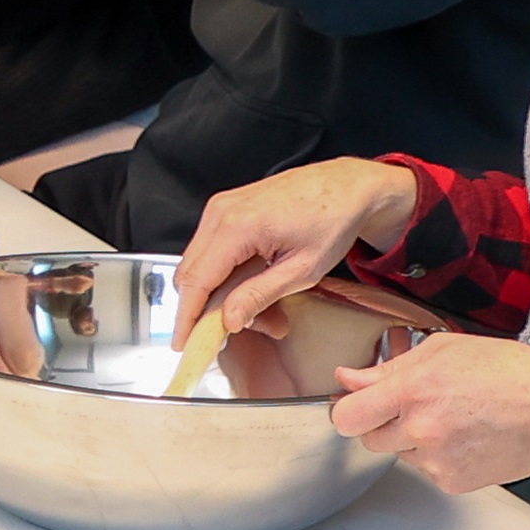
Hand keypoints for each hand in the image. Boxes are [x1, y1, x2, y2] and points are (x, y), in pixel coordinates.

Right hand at [173, 157, 422, 344]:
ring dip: (222, 294)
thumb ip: (260, 295)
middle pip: (191, 274)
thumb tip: (229, 319)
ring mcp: (221, 208)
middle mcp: (221, 212)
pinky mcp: (226, 210)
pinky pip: (212, 251)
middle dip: (209, 309)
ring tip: (264, 312)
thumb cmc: (333, 219)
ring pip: (201, 264)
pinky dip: (228, 276)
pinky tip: (256, 288)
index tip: (183, 342)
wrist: (346, 187)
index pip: (196, 280)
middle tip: (239, 330)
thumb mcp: (302, 270)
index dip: (186, 317)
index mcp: (237, 226)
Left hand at [330, 335, 529, 493]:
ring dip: (414, 439)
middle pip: (369, 439)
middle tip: (420, 406)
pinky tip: (469, 437)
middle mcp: (420, 429)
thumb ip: (389, 368)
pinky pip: (427, 470)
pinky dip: (440, 457)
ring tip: (455, 418)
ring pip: (400, 454)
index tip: (358, 406)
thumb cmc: (511, 371)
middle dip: (384, 423)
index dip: (348, 411)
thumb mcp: (445, 351)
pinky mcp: (454, 482)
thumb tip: (347, 378)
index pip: (346, 417)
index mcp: (412, 390)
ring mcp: (437, 460)